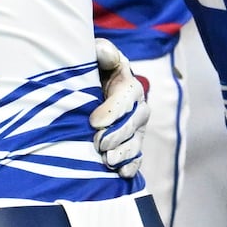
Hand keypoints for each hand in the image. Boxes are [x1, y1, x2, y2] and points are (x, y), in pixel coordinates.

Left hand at [90, 40, 148, 179]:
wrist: (89, 89)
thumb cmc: (93, 71)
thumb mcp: (96, 56)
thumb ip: (102, 52)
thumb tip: (104, 52)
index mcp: (129, 85)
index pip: (127, 98)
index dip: (113, 111)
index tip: (94, 122)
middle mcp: (137, 108)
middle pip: (132, 123)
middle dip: (116, 135)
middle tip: (98, 143)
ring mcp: (136, 129)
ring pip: (136, 142)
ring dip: (124, 153)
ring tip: (108, 160)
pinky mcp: (132, 145)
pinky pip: (137, 158)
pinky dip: (131, 166)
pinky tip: (122, 173)